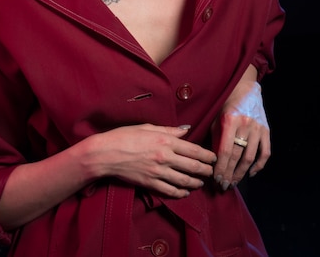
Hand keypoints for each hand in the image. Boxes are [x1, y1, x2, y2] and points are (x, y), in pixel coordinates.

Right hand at [96, 123, 216, 198]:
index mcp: (165, 141)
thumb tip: (186, 129)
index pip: (193, 150)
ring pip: (184, 180)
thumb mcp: (147, 127)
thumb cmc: (124, 136)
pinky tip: (185, 192)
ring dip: (196, 182)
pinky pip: (170, 191)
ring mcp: (158, 172)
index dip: (207, 155)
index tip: (214, 157)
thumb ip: (169, 130)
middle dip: (206, 170)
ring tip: (201, 182)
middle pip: (193, 167)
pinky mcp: (150, 183)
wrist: (105, 153)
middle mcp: (164, 157)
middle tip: (212, 171)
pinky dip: (180, 192)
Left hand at [211, 81, 269, 190]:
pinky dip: (259, 166)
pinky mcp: (266, 131)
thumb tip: (211, 162)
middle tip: (223, 186)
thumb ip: (215, 139)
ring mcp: (258, 128)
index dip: (221, 167)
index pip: (225, 150)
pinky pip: (265, 153)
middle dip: (229, 174)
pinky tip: (250, 174)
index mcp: (230, 121)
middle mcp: (245, 125)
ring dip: (241, 173)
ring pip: (250, 158)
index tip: (216, 179)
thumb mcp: (216, 119)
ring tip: (233, 183)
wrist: (245, 90)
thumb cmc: (226, 106)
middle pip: (237, 156)